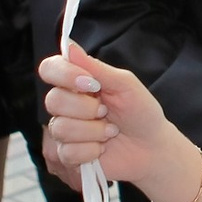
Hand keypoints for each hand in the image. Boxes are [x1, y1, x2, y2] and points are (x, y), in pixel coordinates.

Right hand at [41, 41, 186, 195]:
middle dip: (86, 108)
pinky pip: (67, 152)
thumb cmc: (140, 112)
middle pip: (53, 100)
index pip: (50, 69)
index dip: (64, 75)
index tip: (91, 84)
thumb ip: (96, 68)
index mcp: (77, 82)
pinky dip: (91, 150)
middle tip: (106, 111)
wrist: (152, 147)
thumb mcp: (125, 85)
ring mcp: (64, 131)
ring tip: (110, 131)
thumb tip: (69, 46)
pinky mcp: (67, 156)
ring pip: (60, 128)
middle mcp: (66, 105)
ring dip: (93, 131)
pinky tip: (102, 148)